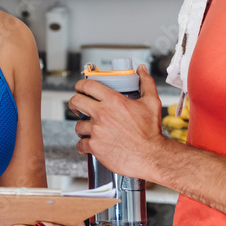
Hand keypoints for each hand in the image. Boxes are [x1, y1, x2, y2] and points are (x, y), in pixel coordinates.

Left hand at [68, 64, 168, 181]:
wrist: (151, 155)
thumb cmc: (151, 131)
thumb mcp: (151, 102)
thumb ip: (146, 82)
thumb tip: (141, 70)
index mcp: (113, 100)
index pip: (88, 86)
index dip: (81, 85)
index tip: (80, 88)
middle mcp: (102, 114)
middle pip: (76, 101)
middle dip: (74, 103)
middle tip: (77, 107)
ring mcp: (97, 131)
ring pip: (78, 125)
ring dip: (82, 127)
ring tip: (89, 130)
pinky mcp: (95, 147)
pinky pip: (80, 143)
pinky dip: (84, 145)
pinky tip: (90, 144)